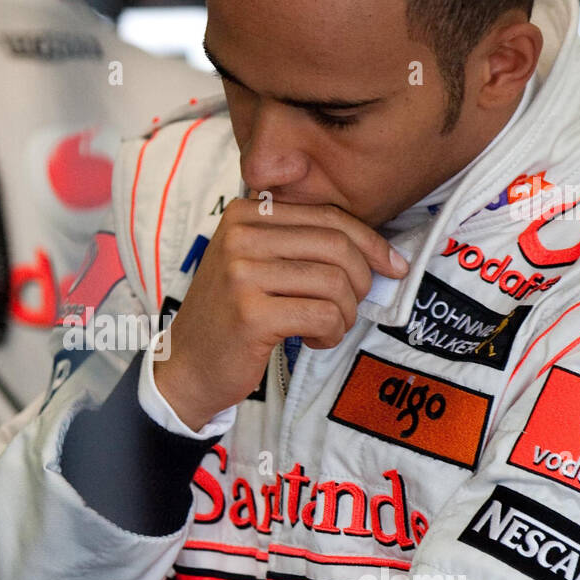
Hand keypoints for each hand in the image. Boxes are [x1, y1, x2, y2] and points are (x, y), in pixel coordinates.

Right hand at [154, 197, 408, 429]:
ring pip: (335, 283)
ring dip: (345, 314)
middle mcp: (239, 236)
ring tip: (328, 328)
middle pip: (336, 246)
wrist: (187, 366)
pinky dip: (332, 334)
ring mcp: (242, 274)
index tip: (393, 266)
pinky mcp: (251, 313)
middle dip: (361, 281)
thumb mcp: (256, 263)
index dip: (370, 242)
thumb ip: (300, 244)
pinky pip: (323, 316)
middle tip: (352, 307)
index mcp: (244, 214)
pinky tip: (314, 341)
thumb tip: (378, 250)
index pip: (328, 217)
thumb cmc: (233, 316)